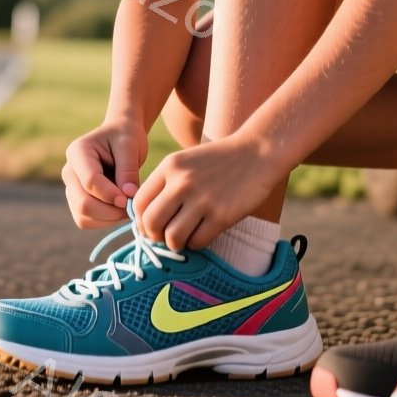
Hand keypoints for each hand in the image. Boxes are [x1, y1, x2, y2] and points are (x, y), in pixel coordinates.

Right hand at [62, 118, 148, 229]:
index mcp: (78, 152)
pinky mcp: (77, 200)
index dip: (111, 194)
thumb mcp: (130, 146)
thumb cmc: (125, 136)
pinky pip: (86, 220)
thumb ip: (128, 170)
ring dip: (108, 219)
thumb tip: (127, 197)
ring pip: (83, 216)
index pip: (90, 181)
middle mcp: (69, 171)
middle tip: (132, 207)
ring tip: (128, 207)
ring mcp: (71, 188)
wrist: (120, 135)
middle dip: (110, 211)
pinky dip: (104, 221)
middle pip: (83, 203)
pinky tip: (120, 210)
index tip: (130, 199)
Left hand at [133, 135, 283, 250]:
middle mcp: (182, 183)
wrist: (258, 152)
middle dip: (154, 237)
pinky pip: (197, 242)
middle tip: (165, 237)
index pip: (138, 202)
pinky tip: (203, 235)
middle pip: (151, 223)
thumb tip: (146, 217)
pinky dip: (197, 244)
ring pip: (172, 237)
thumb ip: (166, 183)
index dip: (140, 221)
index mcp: (169, 167)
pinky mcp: (221, 215)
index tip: (150, 228)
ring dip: (176, 244)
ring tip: (185, 238)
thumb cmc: (220, 160)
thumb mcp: (186, 161)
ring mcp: (202, 200)